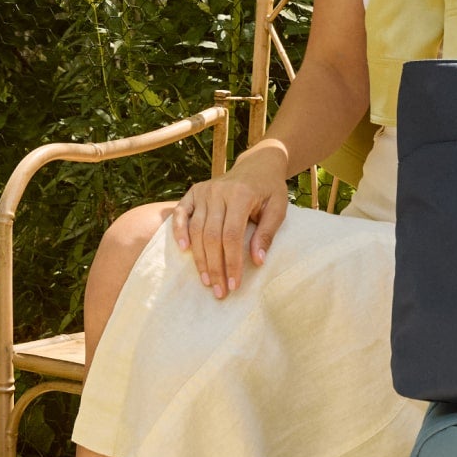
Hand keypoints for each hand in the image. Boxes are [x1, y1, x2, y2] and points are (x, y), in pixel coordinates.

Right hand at [171, 141, 290, 298]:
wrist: (257, 164)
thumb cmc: (270, 190)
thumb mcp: (278, 208)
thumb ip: (267, 233)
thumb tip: (257, 261)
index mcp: (241, 195)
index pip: (231, 236)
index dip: (231, 262)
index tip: (233, 285)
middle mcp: (218, 192)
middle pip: (211, 236)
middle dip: (215, 267)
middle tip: (218, 291)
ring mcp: (204, 191)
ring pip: (196, 229)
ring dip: (199, 258)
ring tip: (206, 281)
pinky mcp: (194, 192)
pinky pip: (181, 212)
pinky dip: (178, 230)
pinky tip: (183, 249)